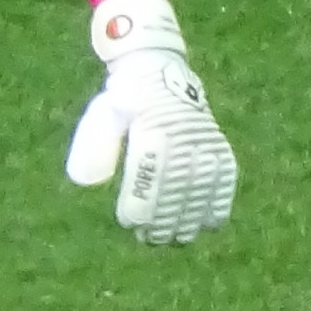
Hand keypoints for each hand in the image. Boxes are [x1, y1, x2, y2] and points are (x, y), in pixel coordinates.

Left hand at [63, 0, 236, 244]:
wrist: (162, 70)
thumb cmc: (126, 99)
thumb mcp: (103, 112)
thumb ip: (94, 144)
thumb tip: (85, 181)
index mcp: (150, 122)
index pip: (148, 168)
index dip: (140, 199)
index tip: (129, 222)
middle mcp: (182, 131)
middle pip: (176, 183)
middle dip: (163, 217)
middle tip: (148, 239)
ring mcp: (204, 138)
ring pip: (201, 185)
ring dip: (189, 217)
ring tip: (173, 240)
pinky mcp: (219, 144)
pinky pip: (224, 177)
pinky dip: (219, 202)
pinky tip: (209, 225)